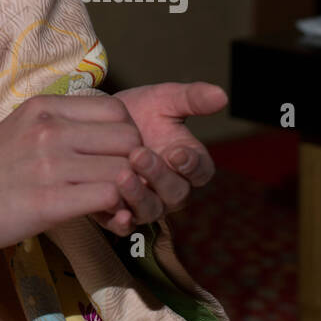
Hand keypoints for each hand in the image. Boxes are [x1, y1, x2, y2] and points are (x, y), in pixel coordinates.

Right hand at [0, 93, 149, 260]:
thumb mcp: (20, 131)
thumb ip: (59, 128)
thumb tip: (102, 139)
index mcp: (44, 106)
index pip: (117, 110)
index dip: (128, 137)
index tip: (117, 157)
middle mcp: (50, 128)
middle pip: (129, 139)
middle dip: (135, 165)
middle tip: (122, 184)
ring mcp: (50, 163)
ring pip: (124, 170)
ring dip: (127, 192)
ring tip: (113, 204)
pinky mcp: (49, 201)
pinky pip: (108, 198)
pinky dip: (113, 211)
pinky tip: (101, 218)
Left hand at [92, 81, 226, 236]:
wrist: (98, 120)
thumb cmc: (139, 111)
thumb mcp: (164, 99)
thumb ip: (192, 98)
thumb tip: (222, 94)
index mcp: (188, 163)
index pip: (200, 171)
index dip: (191, 165)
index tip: (178, 153)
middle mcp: (171, 188)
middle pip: (175, 193)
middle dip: (158, 176)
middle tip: (139, 155)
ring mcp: (146, 202)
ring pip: (151, 210)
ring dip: (139, 197)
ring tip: (123, 176)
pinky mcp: (118, 212)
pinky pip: (124, 226)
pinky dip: (121, 222)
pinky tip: (116, 212)